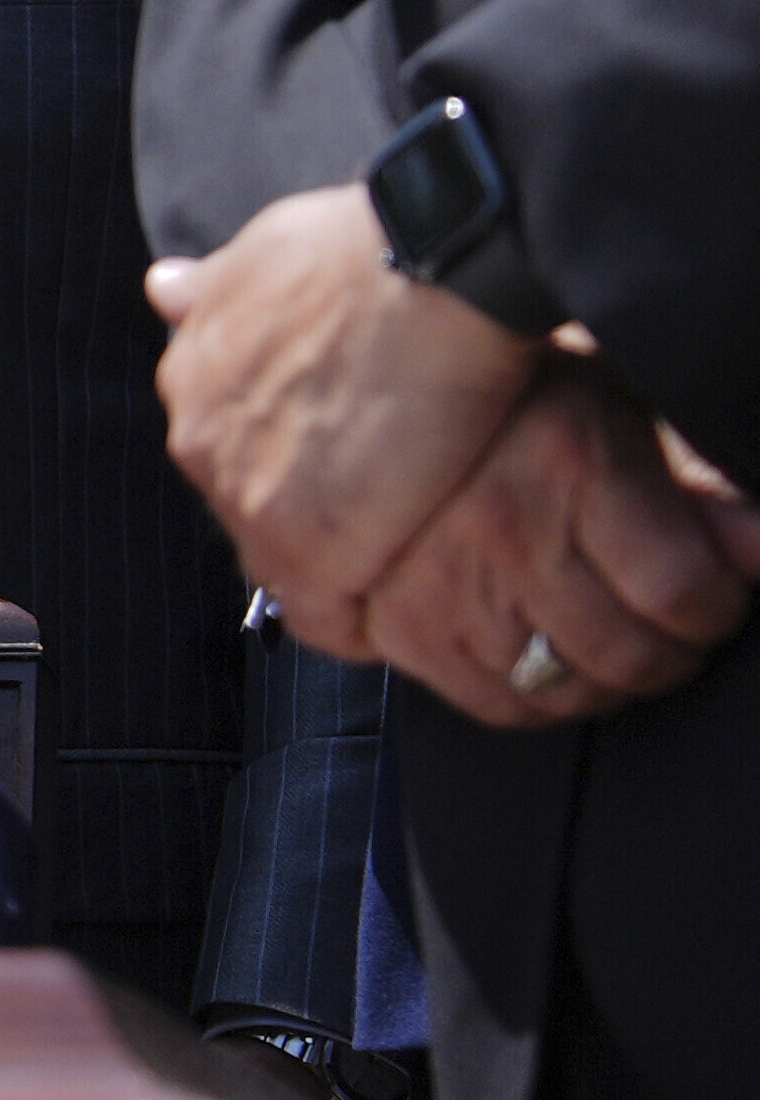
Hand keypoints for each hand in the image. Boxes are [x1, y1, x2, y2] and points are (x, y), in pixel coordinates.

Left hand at [146, 186, 544, 645]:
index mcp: (192, 377)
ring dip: (344, 563)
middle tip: (389, 505)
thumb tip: (163, 287)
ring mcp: (250, 502)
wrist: (433, 275)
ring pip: (286, 562)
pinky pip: (327, 616)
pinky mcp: (311, 551)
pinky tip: (407, 601)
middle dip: (312, 513)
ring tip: (412, 550)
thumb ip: (215, 288)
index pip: (227, 446)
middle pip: (252, 506)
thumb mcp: (266, 251)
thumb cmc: (365, 249)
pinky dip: (364, 615)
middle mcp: (202, 443)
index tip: (337, 463)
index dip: (288, 460)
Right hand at [345, 365, 748, 725]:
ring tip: (614, 641)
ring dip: (610, 679)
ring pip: (568, 689)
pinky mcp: (403, 626)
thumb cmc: (512, 402)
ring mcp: (446, 585)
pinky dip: (540, 697)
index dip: (718, 609)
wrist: (380, 394)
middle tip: (672, 628)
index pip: (680, 590)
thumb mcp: (617, 412)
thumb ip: (697, 482)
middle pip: (628, 653)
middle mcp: (503, 529)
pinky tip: (552, 659)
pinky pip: (500, 706)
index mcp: (569, 461)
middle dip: (672, 654)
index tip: (715, 598)